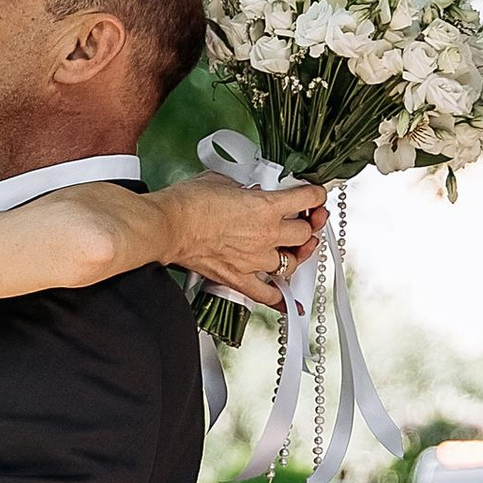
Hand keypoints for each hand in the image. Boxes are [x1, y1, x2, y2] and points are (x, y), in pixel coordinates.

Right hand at [156, 172, 325, 304]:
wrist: (167, 226)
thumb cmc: (188, 203)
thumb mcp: (223, 181)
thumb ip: (243, 188)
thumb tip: (246, 192)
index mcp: (266, 206)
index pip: (307, 198)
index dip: (316, 195)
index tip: (315, 196)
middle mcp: (266, 235)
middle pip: (304, 234)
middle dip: (308, 226)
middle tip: (306, 221)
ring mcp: (254, 260)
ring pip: (291, 263)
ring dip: (296, 256)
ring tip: (296, 249)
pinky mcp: (239, 278)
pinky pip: (268, 295)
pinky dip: (281, 300)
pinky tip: (289, 301)